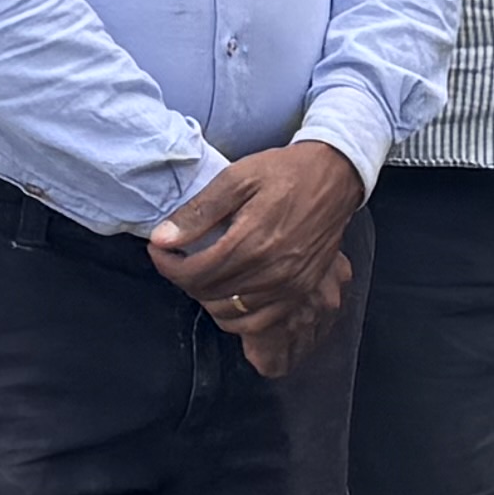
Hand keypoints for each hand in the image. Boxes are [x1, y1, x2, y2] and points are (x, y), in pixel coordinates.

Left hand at [150, 138, 365, 373]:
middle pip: (208, 293)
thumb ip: (199, 212)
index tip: (158, 249)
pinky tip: (226, 295)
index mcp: (252, 241)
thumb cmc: (285, 172)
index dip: (167, 265)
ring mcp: (289, 286)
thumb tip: (162, 238)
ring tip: (201, 272)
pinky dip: (235, 315)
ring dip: (206, 297)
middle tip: (177, 257)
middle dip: (183, 278)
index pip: (194, 272)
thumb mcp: (237, 178)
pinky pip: (258, 322)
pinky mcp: (300, 292)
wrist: (335, 177)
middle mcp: (272, 271)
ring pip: (229, 312)